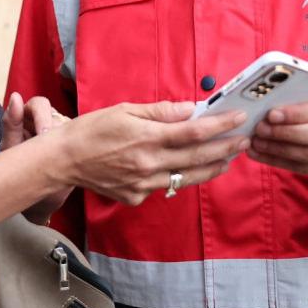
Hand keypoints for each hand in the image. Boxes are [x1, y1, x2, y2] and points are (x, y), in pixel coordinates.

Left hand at [4, 92, 73, 222]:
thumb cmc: (18, 174)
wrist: (36, 202)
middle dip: (55, 129)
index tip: (44, 134)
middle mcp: (44, 121)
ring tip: (58, 158)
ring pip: (69, 125)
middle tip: (53, 148)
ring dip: (64, 139)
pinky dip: (76, 145)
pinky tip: (70, 159)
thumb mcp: (10, 150)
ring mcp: (61, 131)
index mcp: (26, 118)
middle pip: (56, 113)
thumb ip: (11, 123)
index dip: (42, 115)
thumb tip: (15, 96)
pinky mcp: (75, 143)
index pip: (38, 104)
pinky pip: (80, 136)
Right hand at [49, 101, 248, 206]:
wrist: (62, 160)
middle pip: (198, 158)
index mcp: (146, 138)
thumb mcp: (124, 110)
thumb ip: (160, 112)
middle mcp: (148, 164)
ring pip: (187, 178)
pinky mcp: (136, 197)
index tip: (238, 118)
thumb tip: (190, 109)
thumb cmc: (91, 130)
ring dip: (211, 168)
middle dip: (226, 148)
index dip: (220, 125)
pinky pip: (164, 186)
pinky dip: (178, 176)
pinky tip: (186, 169)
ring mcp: (143, 185)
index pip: (194, 132)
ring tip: (228, 158)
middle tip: (244, 139)